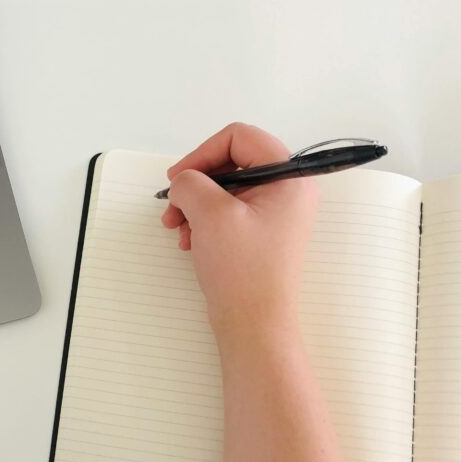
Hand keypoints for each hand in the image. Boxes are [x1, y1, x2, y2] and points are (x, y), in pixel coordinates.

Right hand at [160, 123, 319, 337]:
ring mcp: (275, 213)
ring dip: (194, 204)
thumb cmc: (242, 270)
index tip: (178, 177)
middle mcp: (287, 190)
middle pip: (231, 163)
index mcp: (288, 177)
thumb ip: (191, 183)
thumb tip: (184, 180)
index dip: (203, 152)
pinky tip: (189, 242)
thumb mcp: (210, 214)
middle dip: (195, 183)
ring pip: (224, 190)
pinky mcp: (260, 234)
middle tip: (172, 206)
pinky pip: (227, 212)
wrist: (254, 324)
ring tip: (177, 229)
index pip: (240, 137)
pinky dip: (203, 221)